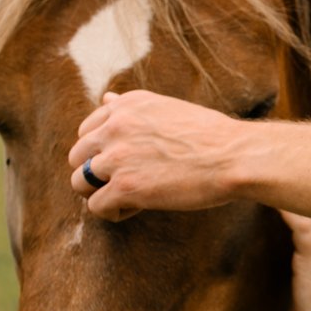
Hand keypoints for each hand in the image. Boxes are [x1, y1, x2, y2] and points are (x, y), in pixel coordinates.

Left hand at [66, 91, 244, 217]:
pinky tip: (136, 209)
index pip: (87, 131)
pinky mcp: (124, 187)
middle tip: (126, 183)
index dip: (103, 152)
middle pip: (77, 157)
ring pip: (80, 183)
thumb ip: (130, 107)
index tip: (127, 163)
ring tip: (130, 198)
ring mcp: (117, 157)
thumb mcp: (166, 108)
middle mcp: (115, 127)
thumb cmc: (210, 136)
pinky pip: (96, 207)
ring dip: (101, 194)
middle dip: (96, 174)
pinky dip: (112, 212)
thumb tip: (106, 98)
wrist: (233, 156)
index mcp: (125, 106)